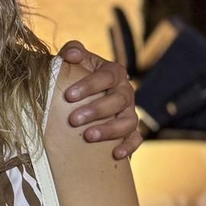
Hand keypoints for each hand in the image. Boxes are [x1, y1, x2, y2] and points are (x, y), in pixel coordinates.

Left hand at [58, 41, 141, 159]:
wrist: (81, 95)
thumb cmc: (77, 75)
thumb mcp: (75, 60)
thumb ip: (73, 51)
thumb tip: (71, 55)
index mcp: (113, 73)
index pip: (106, 77)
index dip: (89, 86)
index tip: (69, 96)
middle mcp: (125, 92)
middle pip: (117, 100)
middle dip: (96, 110)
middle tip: (73, 119)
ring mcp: (129, 112)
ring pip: (127, 121)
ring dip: (109, 130)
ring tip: (89, 136)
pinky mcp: (130, 130)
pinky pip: (136, 138)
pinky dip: (129, 146)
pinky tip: (116, 154)